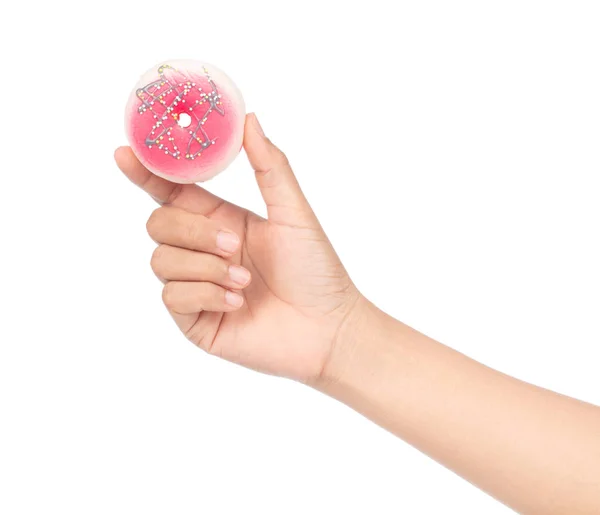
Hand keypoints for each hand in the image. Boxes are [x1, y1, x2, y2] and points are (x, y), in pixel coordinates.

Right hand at [114, 114, 362, 383]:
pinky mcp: (194, 318)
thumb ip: (270, 167)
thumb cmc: (316, 270)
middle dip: (193, 231)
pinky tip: (238, 303)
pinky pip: (174, 297)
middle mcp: (203, 249)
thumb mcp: (294, 212)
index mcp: (220, 219)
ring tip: (245, 281)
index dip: (146, 172)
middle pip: (158, 223)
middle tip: (234, 245)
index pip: (171, 191)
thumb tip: (249, 119)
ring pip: (161, 260)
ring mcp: (196, 284)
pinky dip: (207, 295)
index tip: (126, 152)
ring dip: (206, 267)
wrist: (327, 328)